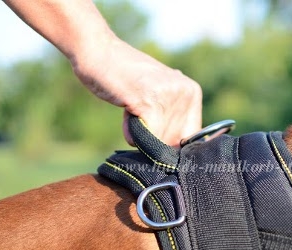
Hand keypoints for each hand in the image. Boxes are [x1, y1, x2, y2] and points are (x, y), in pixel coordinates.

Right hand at [71, 37, 201, 146]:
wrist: (99, 51)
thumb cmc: (125, 77)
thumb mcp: (160, 93)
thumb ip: (172, 117)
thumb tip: (175, 156)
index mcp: (192, 92)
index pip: (191, 138)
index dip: (171, 144)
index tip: (155, 132)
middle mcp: (186, 92)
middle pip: (174, 142)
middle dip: (154, 139)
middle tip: (139, 113)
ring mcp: (169, 96)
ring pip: (159, 143)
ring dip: (140, 135)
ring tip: (132, 109)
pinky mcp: (150, 102)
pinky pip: (145, 138)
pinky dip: (132, 133)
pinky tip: (127, 112)